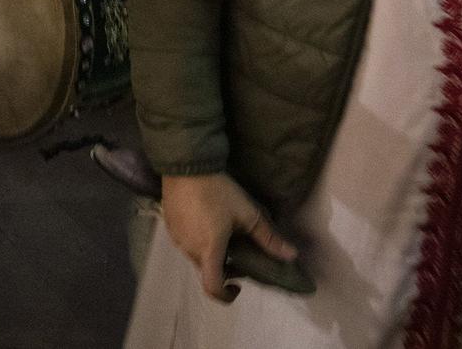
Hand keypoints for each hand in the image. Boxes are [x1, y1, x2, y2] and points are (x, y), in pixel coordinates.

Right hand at [161, 173, 298, 302]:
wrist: (186, 165)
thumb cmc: (218, 191)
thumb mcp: (247, 214)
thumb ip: (268, 238)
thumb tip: (292, 255)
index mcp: (209, 250)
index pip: (212, 287)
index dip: (225, 295)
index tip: (238, 286)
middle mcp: (189, 249)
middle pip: (206, 270)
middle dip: (224, 268)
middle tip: (238, 251)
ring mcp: (176, 237)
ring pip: (195, 255)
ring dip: (210, 252)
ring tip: (222, 232)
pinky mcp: (169, 224)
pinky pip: (185, 241)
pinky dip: (198, 239)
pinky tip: (206, 219)